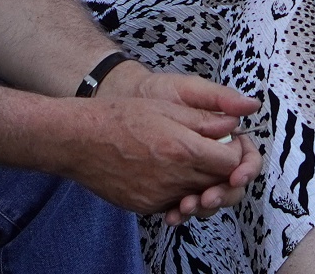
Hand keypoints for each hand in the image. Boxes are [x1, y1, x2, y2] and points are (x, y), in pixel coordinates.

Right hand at [64, 63, 259, 219]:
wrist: (80, 140)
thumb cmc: (120, 117)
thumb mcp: (166, 107)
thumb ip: (204, 120)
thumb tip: (233, 124)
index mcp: (183, 149)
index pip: (230, 162)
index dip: (235, 151)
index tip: (228, 141)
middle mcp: (173, 178)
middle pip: (217, 183)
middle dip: (222, 169)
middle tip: (214, 152)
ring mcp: (158, 196)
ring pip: (196, 195)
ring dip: (201, 181)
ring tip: (190, 161)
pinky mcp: (144, 206)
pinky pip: (173, 202)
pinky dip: (178, 190)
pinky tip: (168, 172)